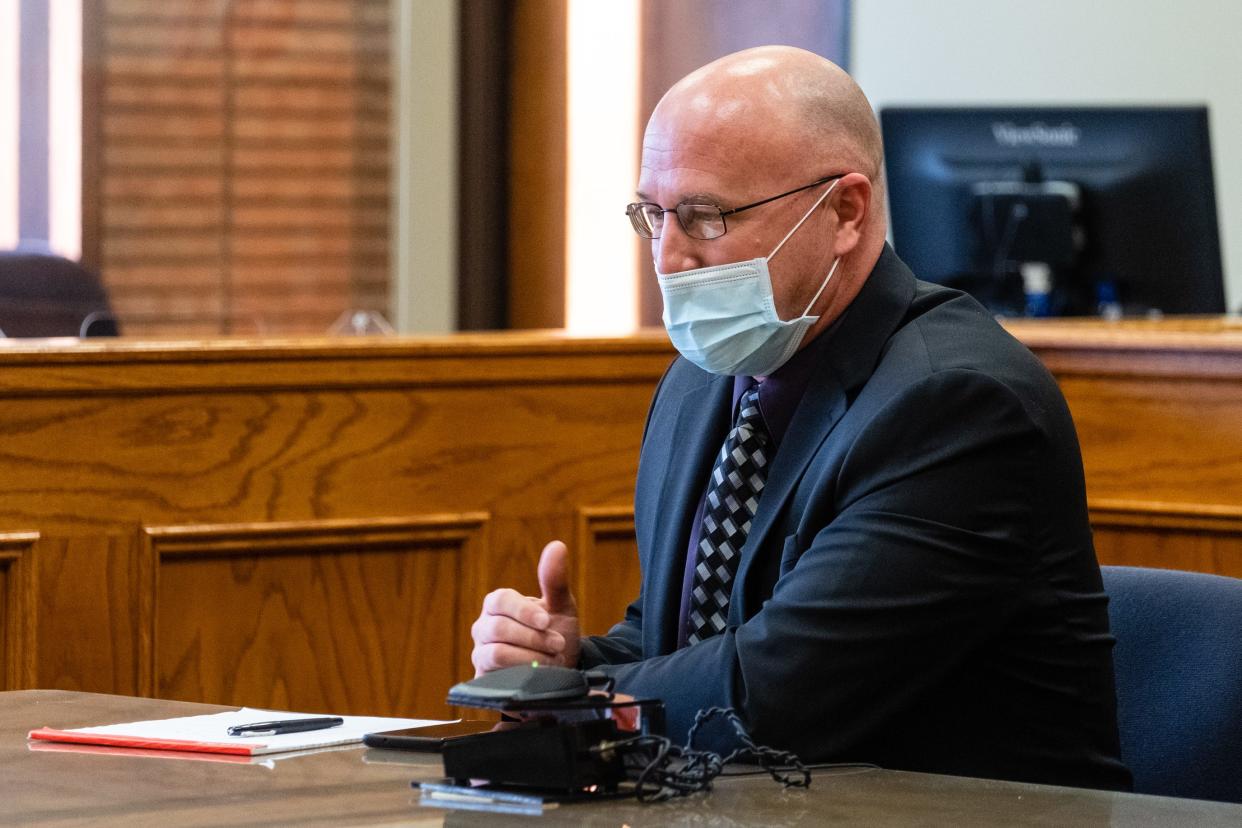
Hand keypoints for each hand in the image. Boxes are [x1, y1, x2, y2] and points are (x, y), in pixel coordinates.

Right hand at [471, 540, 581, 674]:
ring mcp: (481, 654)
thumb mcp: (561, 606)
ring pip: (497, 653)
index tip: (546, 621)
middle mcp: (483, 627)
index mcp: (498, 604)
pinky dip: (521, 673)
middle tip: (559, 644)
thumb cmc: (556, 631)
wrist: (560, 669)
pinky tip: (539, 673)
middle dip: (534, 638)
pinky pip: (494, 676)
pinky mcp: (483, 679)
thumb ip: (555, 579)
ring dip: (530, 657)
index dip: (523, 610)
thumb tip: (557, 546)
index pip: (500, 600)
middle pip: (499, 628)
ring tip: (553, 659)